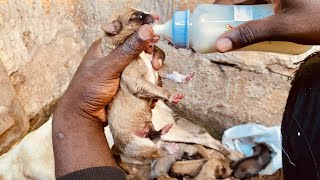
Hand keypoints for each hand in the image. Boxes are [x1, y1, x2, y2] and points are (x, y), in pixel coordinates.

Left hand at [53, 25, 158, 176]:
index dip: (142, 28)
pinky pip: (145, 79)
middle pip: (142, 47)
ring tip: (156, 80)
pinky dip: (151, 84)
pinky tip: (153, 92)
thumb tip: (147, 29)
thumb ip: (128, 49)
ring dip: (154, 71)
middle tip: (156, 64)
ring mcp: (125, 70)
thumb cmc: (89, 88)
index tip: (155, 27)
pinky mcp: (129, 84)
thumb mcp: (108, 67)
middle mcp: (117, 55)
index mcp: (108, 45)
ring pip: (146, 64)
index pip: (128, 29)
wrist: (85, 117)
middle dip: (152, 54)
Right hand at [216, 0, 319, 51]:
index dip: (218, 7)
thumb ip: (250, 34)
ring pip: (252, 3)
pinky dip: (256, 17)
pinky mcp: (284, 1)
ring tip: (236, 35)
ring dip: (243, 18)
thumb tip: (221, 46)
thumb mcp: (282, 28)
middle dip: (230, 15)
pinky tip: (255, 30)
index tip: (209, 22)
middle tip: (222, 32)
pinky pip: (263, 5)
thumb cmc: (319, 19)